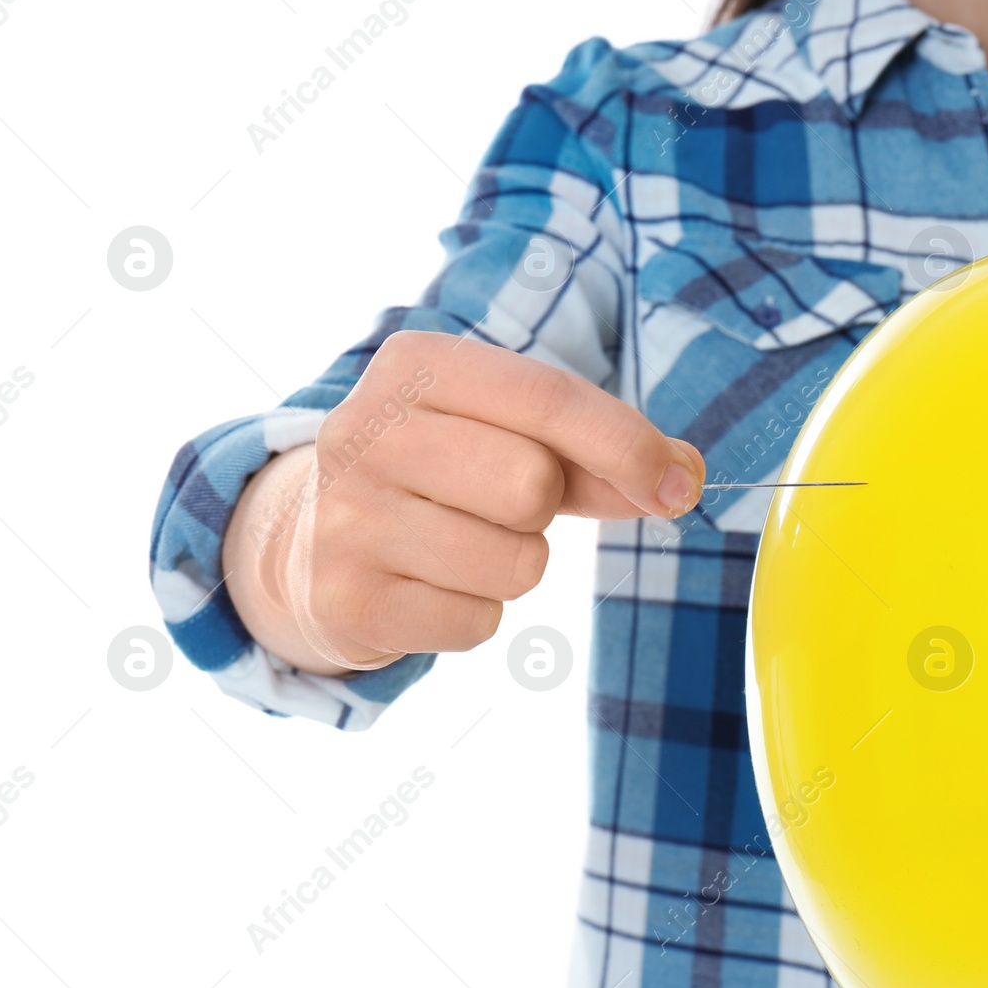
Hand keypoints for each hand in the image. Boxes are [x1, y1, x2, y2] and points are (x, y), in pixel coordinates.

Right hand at [225, 330, 704, 673]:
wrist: (304, 540)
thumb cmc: (440, 473)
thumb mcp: (510, 434)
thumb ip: (599, 451)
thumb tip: (683, 478)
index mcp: (416, 366)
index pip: (547, 396)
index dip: (626, 444)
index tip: (675, 483)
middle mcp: (367, 430)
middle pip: (531, 484)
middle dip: (544, 508)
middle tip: (503, 505)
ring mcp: (348, 517)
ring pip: (514, 562)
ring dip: (516, 565)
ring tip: (462, 543)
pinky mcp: (349, 598)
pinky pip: (478, 621)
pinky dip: (477, 612)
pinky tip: (432, 583)